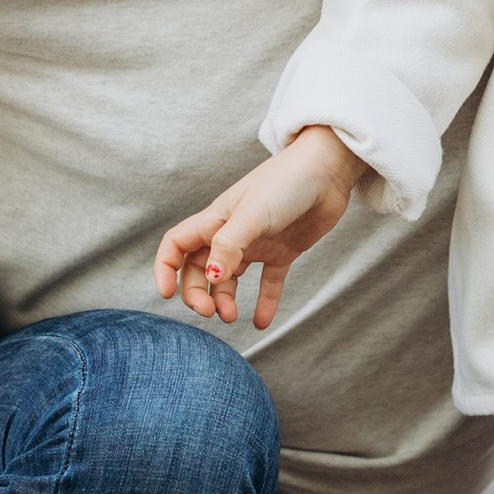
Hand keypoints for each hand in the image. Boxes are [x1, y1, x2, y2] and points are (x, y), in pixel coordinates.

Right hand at [154, 126, 367, 334]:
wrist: (328, 171)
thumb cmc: (286, 183)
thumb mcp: (252, 214)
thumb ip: (229, 246)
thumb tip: (211, 278)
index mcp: (215, 219)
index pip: (177, 245)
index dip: (165, 268)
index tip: (167, 294)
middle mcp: (231, 232)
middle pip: (199, 268)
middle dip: (197, 293)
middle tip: (210, 313)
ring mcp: (257, 243)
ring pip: (229, 279)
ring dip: (225, 300)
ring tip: (232, 317)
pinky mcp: (282, 251)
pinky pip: (268, 282)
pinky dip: (264, 303)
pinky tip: (262, 322)